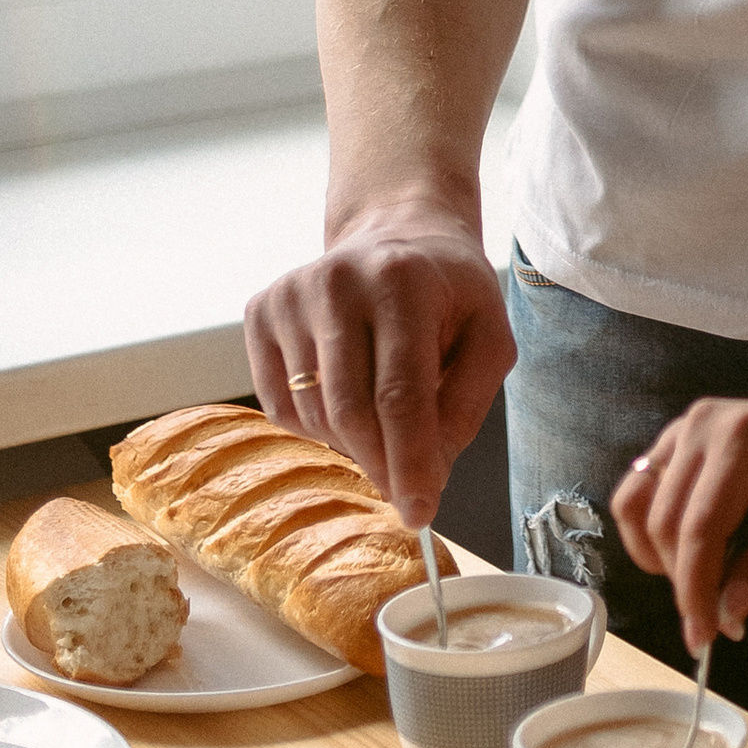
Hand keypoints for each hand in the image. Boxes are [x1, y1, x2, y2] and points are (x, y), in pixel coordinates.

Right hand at [243, 203, 514, 532]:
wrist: (395, 234)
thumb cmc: (448, 294)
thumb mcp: (487, 337)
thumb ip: (466, 405)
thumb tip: (427, 473)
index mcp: (403, 281)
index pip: (401, 393)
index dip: (409, 462)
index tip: (419, 514)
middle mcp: (338, 281)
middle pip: (351, 411)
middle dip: (382, 464)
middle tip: (406, 490)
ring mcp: (291, 294)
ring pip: (313, 415)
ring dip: (353, 443)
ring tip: (385, 417)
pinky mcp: (260, 310)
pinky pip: (281, 406)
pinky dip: (318, 425)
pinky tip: (348, 394)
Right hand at [614, 391, 747, 658]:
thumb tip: (729, 611)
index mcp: (746, 437)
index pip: (702, 526)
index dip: (696, 589)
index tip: (704, 638)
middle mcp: (704, 425)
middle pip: (666, 522)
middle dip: (683, 582)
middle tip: (716, 618)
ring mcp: (683, 429)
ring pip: (639, 509)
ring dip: (659, 559)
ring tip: (703, 582)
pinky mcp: (673, 440)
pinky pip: (636, 494)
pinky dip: (649, 534)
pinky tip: (684, 555)